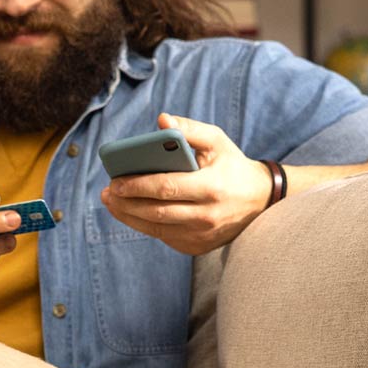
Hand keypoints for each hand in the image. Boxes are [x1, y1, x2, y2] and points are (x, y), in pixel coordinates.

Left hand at [100, 114, 271, 255]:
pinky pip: (165, 236)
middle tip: (107, 193)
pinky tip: (133, 213)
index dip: (137, 186)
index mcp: (211, 188)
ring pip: (157, 228)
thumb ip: (189, 129)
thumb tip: (162, 120)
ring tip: (112, 203)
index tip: (114, 181)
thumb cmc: (233, 165)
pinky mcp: (198, 247)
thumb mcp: (217, 141)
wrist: (261, 201)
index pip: (165, 188)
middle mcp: (206, 216)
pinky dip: (146, 225)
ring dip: (130, 217)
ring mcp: (202, 235)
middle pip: (156, 212)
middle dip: (126, 203)